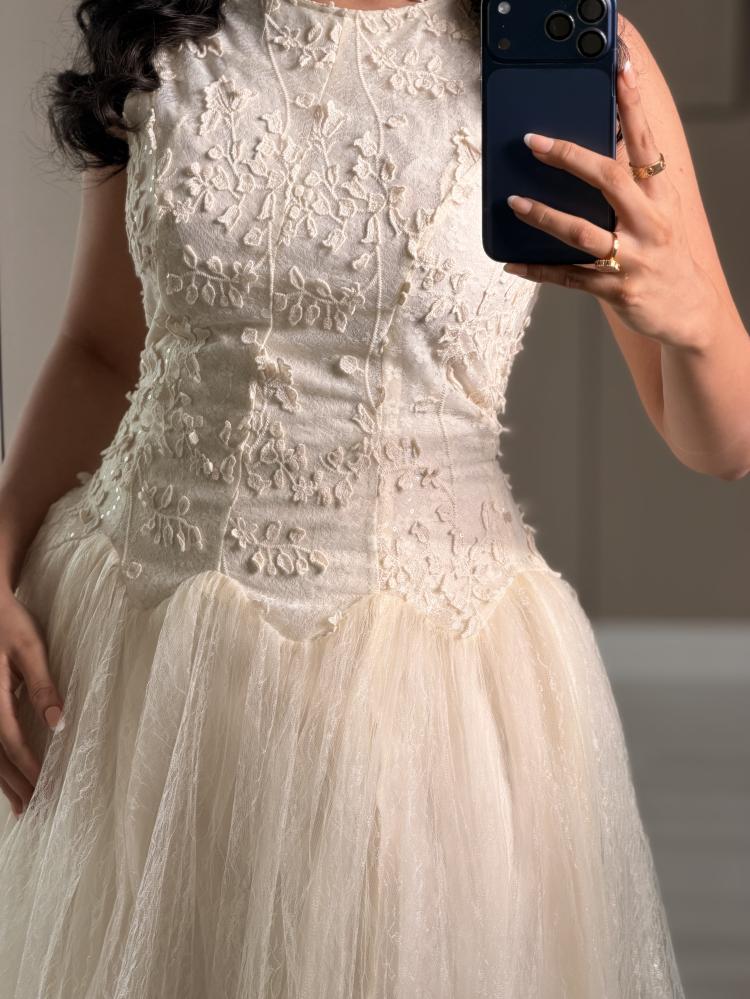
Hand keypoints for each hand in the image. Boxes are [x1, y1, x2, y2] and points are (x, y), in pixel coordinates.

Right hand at [0, 588, 63, 816]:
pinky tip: (5, 777)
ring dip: (1, 780)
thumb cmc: (10, 623)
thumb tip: (58, 723)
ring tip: (20, 805)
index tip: (44, 785)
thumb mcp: (31, 647)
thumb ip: (43, 685)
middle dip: (13, 782)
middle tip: (33, 808)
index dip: (27, 766)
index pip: (10, 740)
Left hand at [503, 58, 718, 351]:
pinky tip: (513, 262)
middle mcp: (648, 224)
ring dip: (544, 215)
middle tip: (534, 142)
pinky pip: (569, 277)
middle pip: (609, 180)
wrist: (688, 311)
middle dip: (569, 157)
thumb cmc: (665, 256)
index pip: (646, 143)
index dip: (633, 106)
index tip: (619, 72)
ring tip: (514, 203)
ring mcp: (631, 259)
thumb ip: (633, 187)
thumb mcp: (660, 215)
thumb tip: (595, 151)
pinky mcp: (615, 290)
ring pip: (581, 233)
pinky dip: (538, 269)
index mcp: (660, 199)